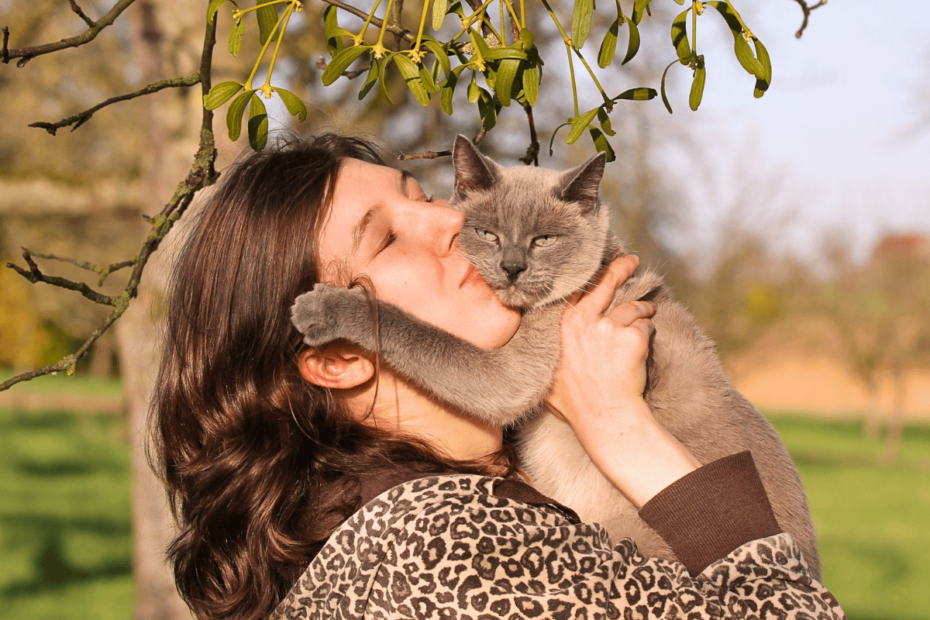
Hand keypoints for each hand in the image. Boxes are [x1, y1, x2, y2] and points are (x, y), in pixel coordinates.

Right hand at [546, 255, 654, 424]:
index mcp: (563, 326)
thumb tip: (523, 349)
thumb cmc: (575, 402)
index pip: (580, 291)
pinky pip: (646, 327)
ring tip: (646, 318)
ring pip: (633, 308)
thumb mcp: (547, 373)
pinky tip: (642, 349)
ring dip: (643, 312)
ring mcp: (609, 328)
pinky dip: (649, 334)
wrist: (604, 417)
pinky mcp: (632, 337)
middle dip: (622, 267)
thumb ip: (543, 353)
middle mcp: (585, 321)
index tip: (602, 268)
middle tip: (633, 260)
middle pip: (607, 282)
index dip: (593, 277)